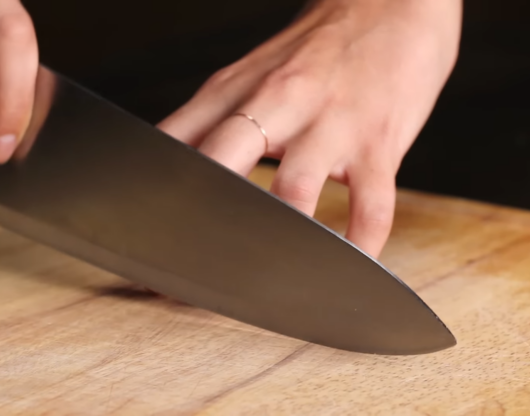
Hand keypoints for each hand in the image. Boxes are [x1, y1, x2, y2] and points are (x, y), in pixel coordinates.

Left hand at [157, 0, 461, 257]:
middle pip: (222, 165)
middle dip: (201, 227)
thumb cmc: (312, 52)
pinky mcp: (380, 140)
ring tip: (266, 286)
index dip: (149, 198)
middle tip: (190, 279)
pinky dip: (361, 247)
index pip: (175, 146)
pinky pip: (372, 205)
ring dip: (280, 244)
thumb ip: (205, 123)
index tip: (139, 248)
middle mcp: (276, 103)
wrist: (390, 6)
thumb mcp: (246, 77)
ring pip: (295, 192)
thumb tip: (158, 169)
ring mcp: (329, 122)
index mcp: (233, 92)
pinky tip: (351, 270)